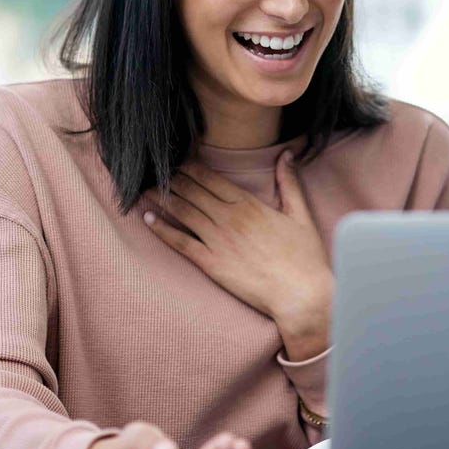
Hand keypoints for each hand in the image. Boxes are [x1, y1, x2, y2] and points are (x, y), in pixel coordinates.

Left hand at [142, 150, 331, 357]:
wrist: (301, 295)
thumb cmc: (304, 257)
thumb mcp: (300, 214)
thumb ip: (288, 182)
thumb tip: (287, 154)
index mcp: (248, 203)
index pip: (210, 178)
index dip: (189, 167)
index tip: (175, 159)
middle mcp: (229, 218)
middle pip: (191, 191)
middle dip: (171, 178)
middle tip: (153, 169)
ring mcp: (218, 241)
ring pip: (182, 212)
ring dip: (161, 197)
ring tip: (143, 187)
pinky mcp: (211, 264)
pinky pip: (180, 242)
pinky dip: (162, 229)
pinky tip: (147, 218)